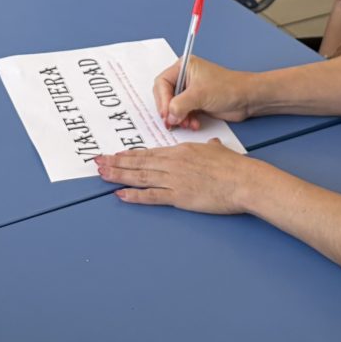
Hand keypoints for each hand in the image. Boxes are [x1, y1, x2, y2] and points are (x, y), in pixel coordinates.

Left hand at [94, 141, 258, 214]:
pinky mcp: (179, 196)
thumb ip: (210, 148)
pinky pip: (151, 195)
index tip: (115, 154)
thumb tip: (211, 145)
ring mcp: (174, 180)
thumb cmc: (234, 167)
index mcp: (180, 151)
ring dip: (118, 175)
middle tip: (97, 162)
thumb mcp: (218, 150)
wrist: (244, 180)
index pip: (149, 152)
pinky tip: (120, 194)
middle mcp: (173, 163)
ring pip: (140, 176)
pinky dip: (134, 195)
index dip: (129, 154)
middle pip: (138, 163)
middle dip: (115, 162)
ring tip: (102, 174)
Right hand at [151, 56, 255, 130]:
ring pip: (173, 107)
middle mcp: (185, 78)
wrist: (247, 99)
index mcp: (183, 67)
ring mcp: (190, 91)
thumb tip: (169, 116)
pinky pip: (182, 113)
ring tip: (187, 123)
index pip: (162, 83)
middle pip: (165, 96)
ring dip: (178, 117)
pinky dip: (185, 120)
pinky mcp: (196, 103)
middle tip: (172, 121)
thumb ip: (180, 105)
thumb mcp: (200, 94)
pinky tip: (194, 124)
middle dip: (169, 110)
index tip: (166, 113)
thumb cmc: (228, 87)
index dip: (162, 99)